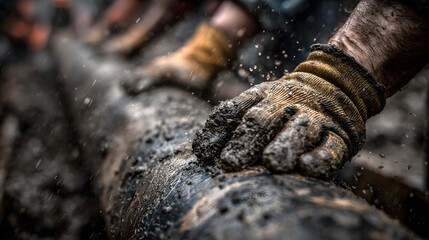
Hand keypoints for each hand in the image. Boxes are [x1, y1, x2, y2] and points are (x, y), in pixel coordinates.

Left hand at [192, 44, 384, 178]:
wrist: (335, 81)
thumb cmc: (285, 102)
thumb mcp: (258, 99)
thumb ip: (231, 118)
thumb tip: (200, 149)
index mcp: (263, 95)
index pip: (234, 111)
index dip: (217, 130)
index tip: (203, 152)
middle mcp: (286, 104)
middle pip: (263, 120)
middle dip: (246, 141)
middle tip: (231, 162)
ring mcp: (313, 119)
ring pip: (298, 131)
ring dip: (285, 146)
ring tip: (272, 163)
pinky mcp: (339, 136)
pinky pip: (331, 148)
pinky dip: (321, 158)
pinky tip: (308, 167)